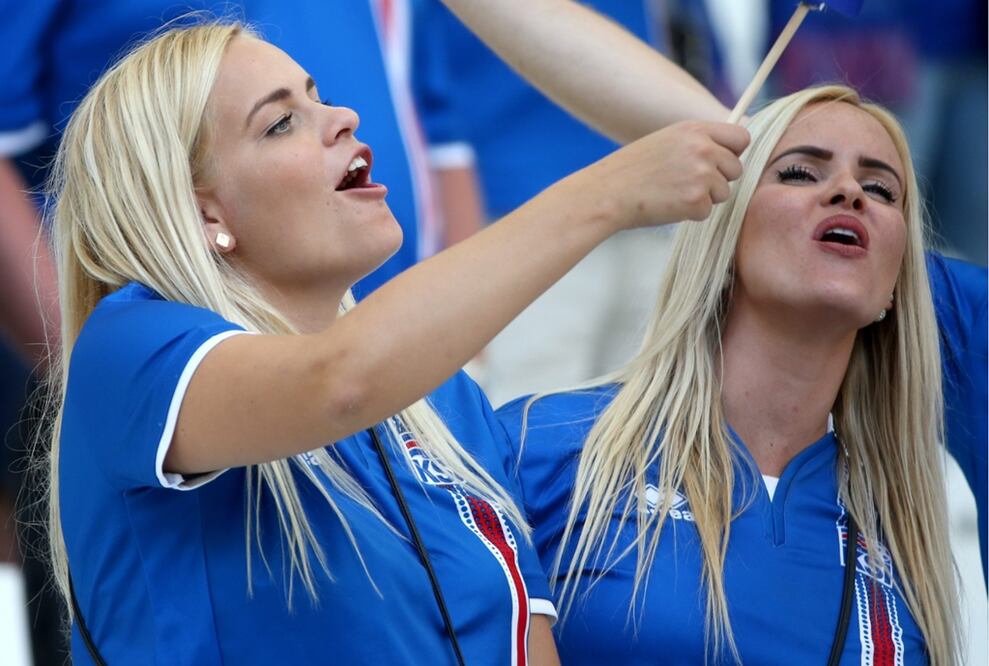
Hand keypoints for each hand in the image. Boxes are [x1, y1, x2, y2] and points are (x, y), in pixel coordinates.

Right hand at [577, 120, 749, 230]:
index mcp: (695, 130)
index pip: (741, 137)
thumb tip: (726, 153)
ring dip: (704, 198)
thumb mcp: (666, 141)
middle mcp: (703, 148)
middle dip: (718, 179)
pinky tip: (668, 205)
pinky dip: (690, 214)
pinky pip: (707, 212)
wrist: (607, 193)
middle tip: (688, 183)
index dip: (733, 153)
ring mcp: (701, 174)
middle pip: (736, 169)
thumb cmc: (631, 170)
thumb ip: (697, 142)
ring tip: (673, 193)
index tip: (720, 163)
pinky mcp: (696, 200)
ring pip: (723, 192)